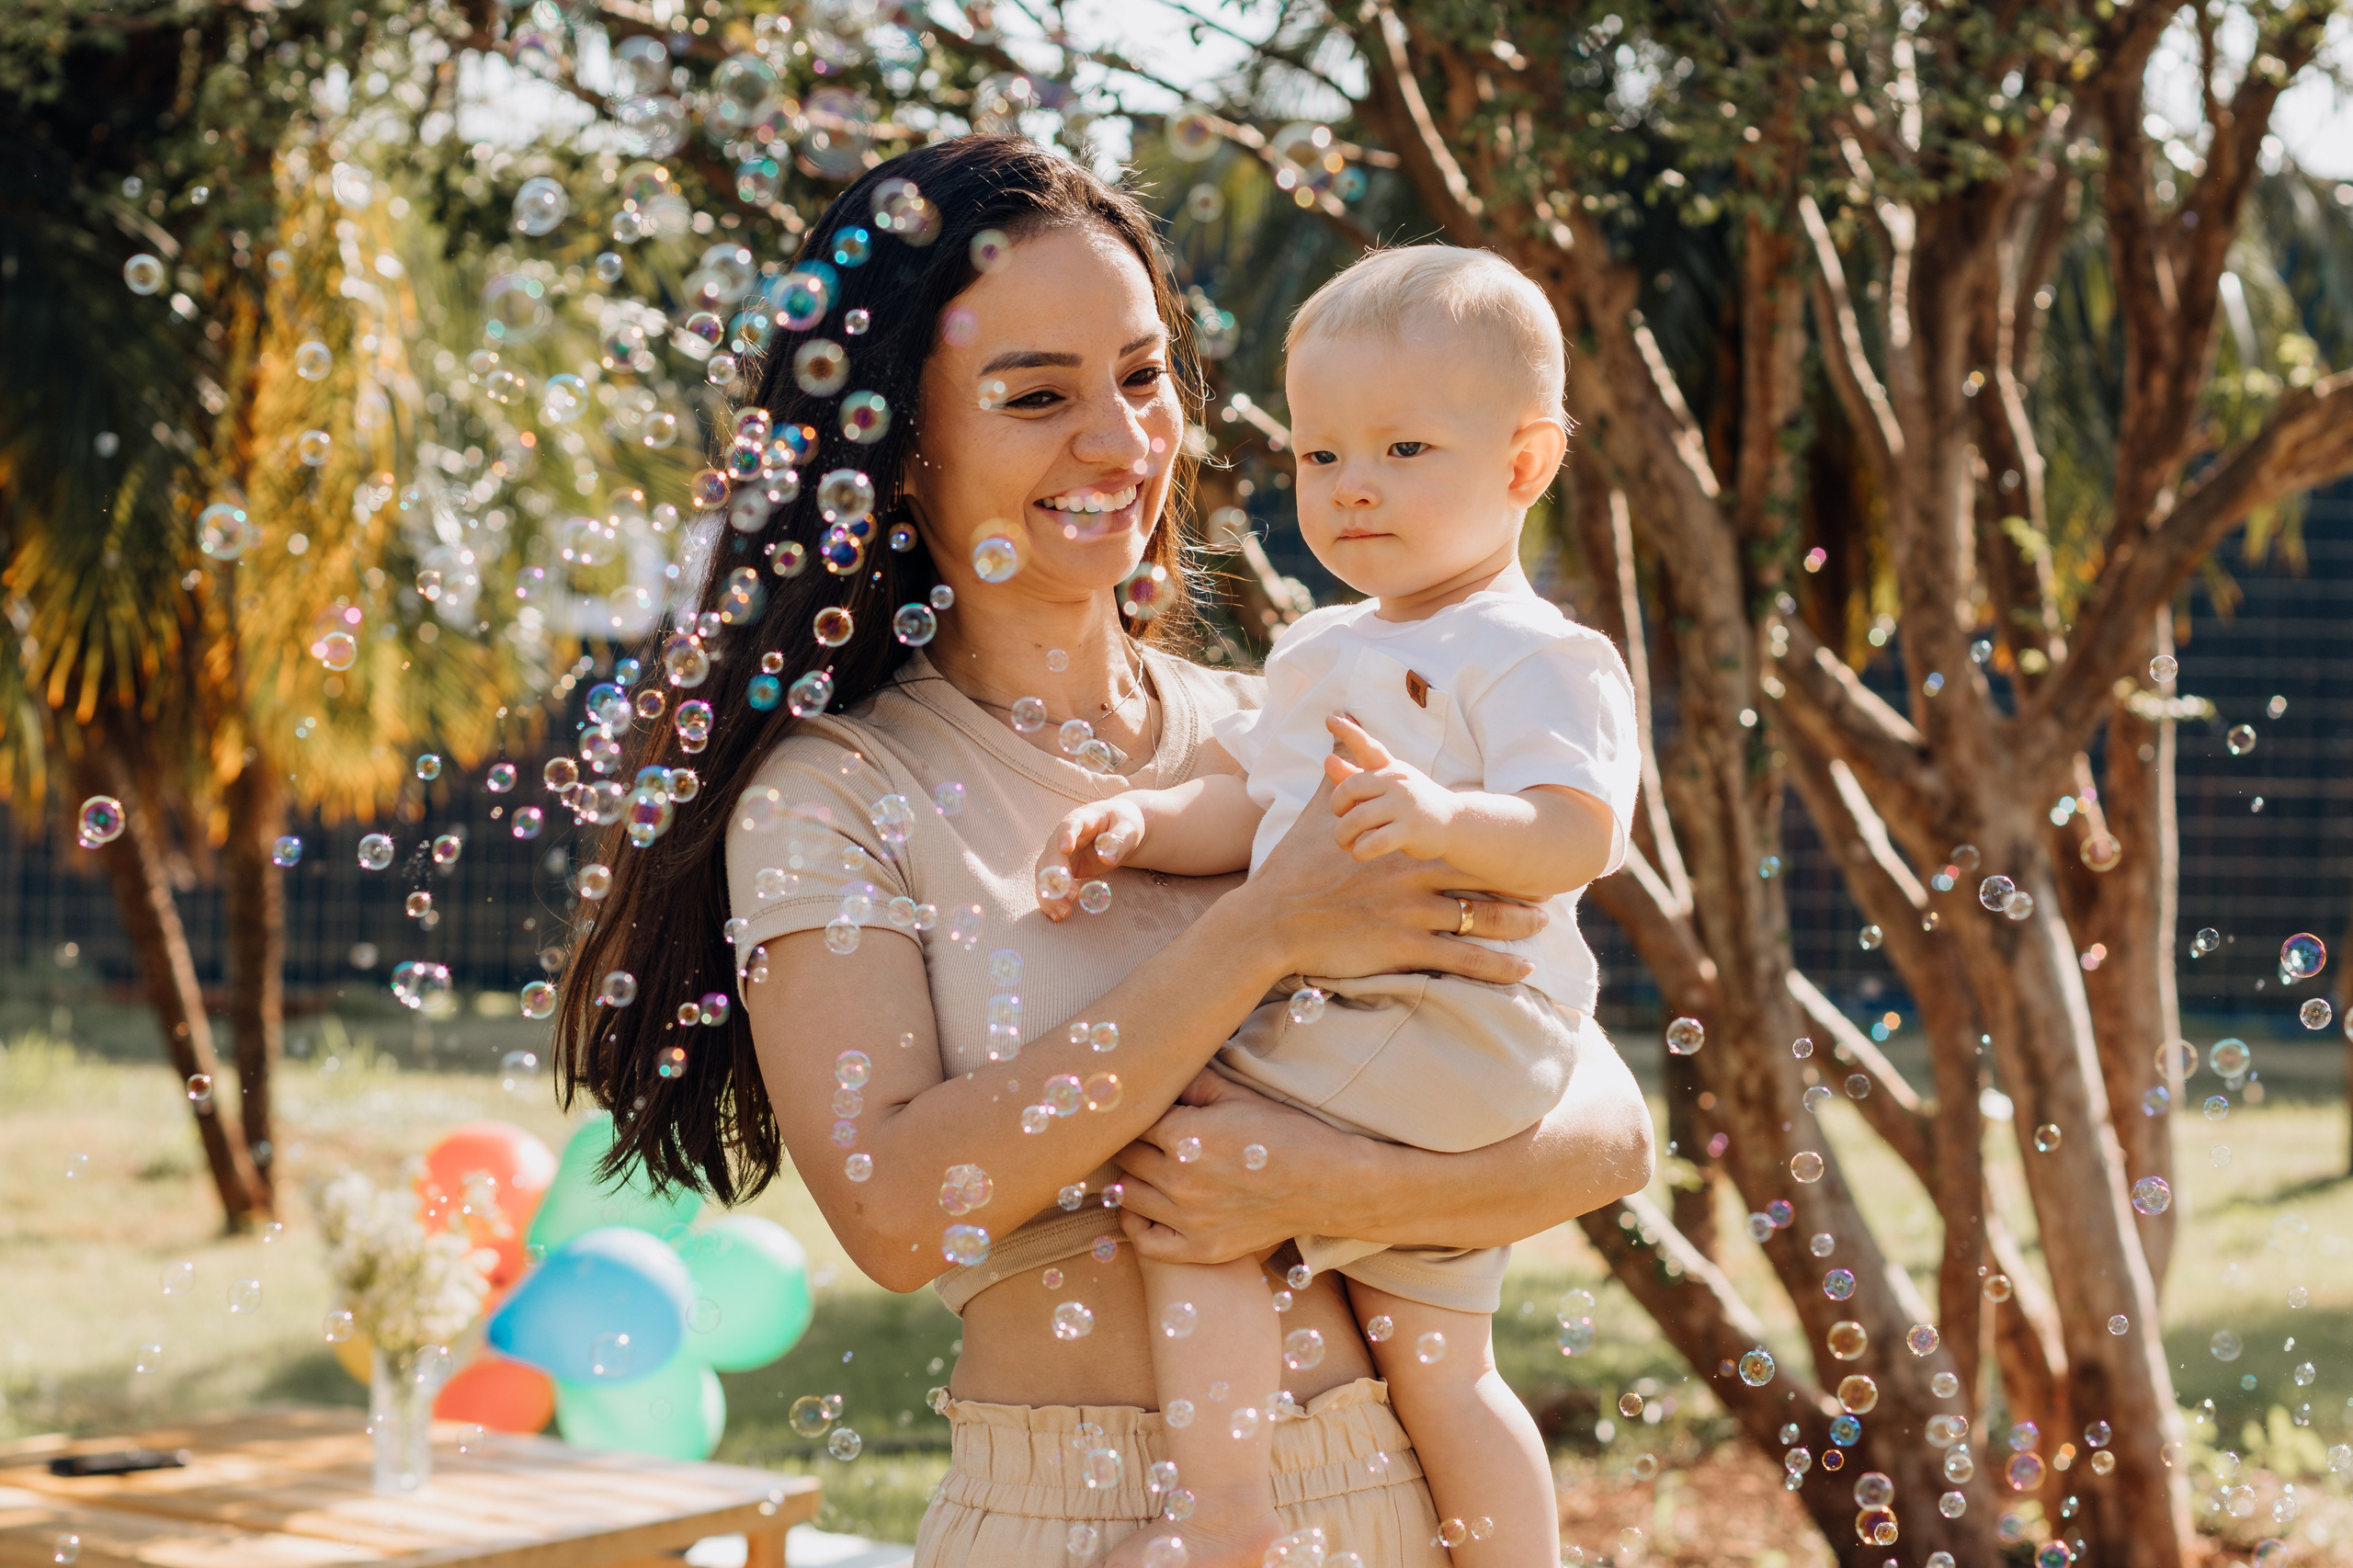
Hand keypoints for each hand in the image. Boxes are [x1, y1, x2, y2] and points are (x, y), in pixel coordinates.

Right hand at [1037, 795, 1149, 920]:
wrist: (1119, 832)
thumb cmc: (1124, 825)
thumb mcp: (1128, 829)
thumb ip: (1119, 840)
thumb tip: (1106, 857)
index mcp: (1081, 820)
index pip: (1068, 825)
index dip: (1065, 836)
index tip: (1065, 848)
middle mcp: (1062, 837)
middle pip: (1051, 854)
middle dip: (1058, 876)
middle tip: (1074, 895)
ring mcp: (1058, 855)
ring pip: (1044, 874)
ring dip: (1051, 894)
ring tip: (1065, 913)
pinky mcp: (1060, 872)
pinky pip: (1049, 886)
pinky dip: (1050, 901)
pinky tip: (1057, 916)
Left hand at [1114, 1071, 1357, 1263]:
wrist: (1327, 1182)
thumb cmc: (1284, 1132)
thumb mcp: (1236, 1094)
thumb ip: (1190, 1082)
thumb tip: (1157, 1076)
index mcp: (1183, 1136)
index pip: (1133, 1121)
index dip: (1138, 1112)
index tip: (1144, 1109)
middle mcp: (1179, 1180)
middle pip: (1125, 1157)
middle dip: (1131, 1142)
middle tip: (1146, 1135)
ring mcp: (1188, 1220)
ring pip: (1126, 1195)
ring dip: (1131, 1178)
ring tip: (1146, 1165)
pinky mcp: (1202, 1249)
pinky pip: (1145, 1243)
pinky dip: (1134, 1225)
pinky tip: (1141, 1208)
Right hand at [1236, 771, 1544, 983]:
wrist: (1272, 920)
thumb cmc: (1292, 867)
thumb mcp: (1316, 815)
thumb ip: (1338, 779)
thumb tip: (1334, 741)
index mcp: (1402, 844)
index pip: (1460, 840)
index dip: (1493, 842)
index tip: (1519, 844)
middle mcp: (1415, 876)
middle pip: (1482, 877)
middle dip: (1518, 880)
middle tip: (1551, 884)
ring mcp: (1413, 914)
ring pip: (1481, 917)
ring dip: (1518, 922)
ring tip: (1543, 924)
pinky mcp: (1405, 948)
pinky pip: (1463, 959)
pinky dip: (1497, 967)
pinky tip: (1523, 970)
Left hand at [1322, 714, 1455, 860]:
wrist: (1453, 822)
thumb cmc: (1411, 802)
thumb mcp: (1386, 786)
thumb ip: (1355, 776)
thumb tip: (1327, 760)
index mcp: (1390, 769)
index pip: (1367, 746)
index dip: (1348, 732)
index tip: (1329, 718)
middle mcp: (1397, 782)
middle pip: (1348, 790)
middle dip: (1337, 808)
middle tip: (1341, 821)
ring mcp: (1404, 806)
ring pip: (1356, 820)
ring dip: (1343, 836)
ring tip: (1346, 843)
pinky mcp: (1410, 831)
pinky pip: (1373, 843)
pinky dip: (1359, 851)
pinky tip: (1359, 853)